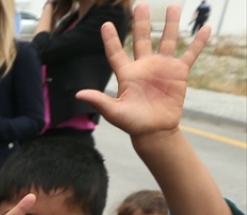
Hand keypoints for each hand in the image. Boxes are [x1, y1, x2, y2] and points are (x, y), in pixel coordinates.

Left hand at [78, 4, 207, 137]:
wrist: (154, 131)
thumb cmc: (132, 123)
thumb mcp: (114, 112)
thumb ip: (100, 100)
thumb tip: (79, 94)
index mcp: (127, 74)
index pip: (116, 52)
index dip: (111, 39)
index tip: (105, 24)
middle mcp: (144, 66)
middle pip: (142, 39)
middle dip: (141, 22)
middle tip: (141, 5)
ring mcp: (162, 67)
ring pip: (167, 41)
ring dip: (170, 24)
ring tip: (173, 6)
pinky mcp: (179, 73)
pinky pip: (190, 54)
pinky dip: (198, 42)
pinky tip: (206, 28)